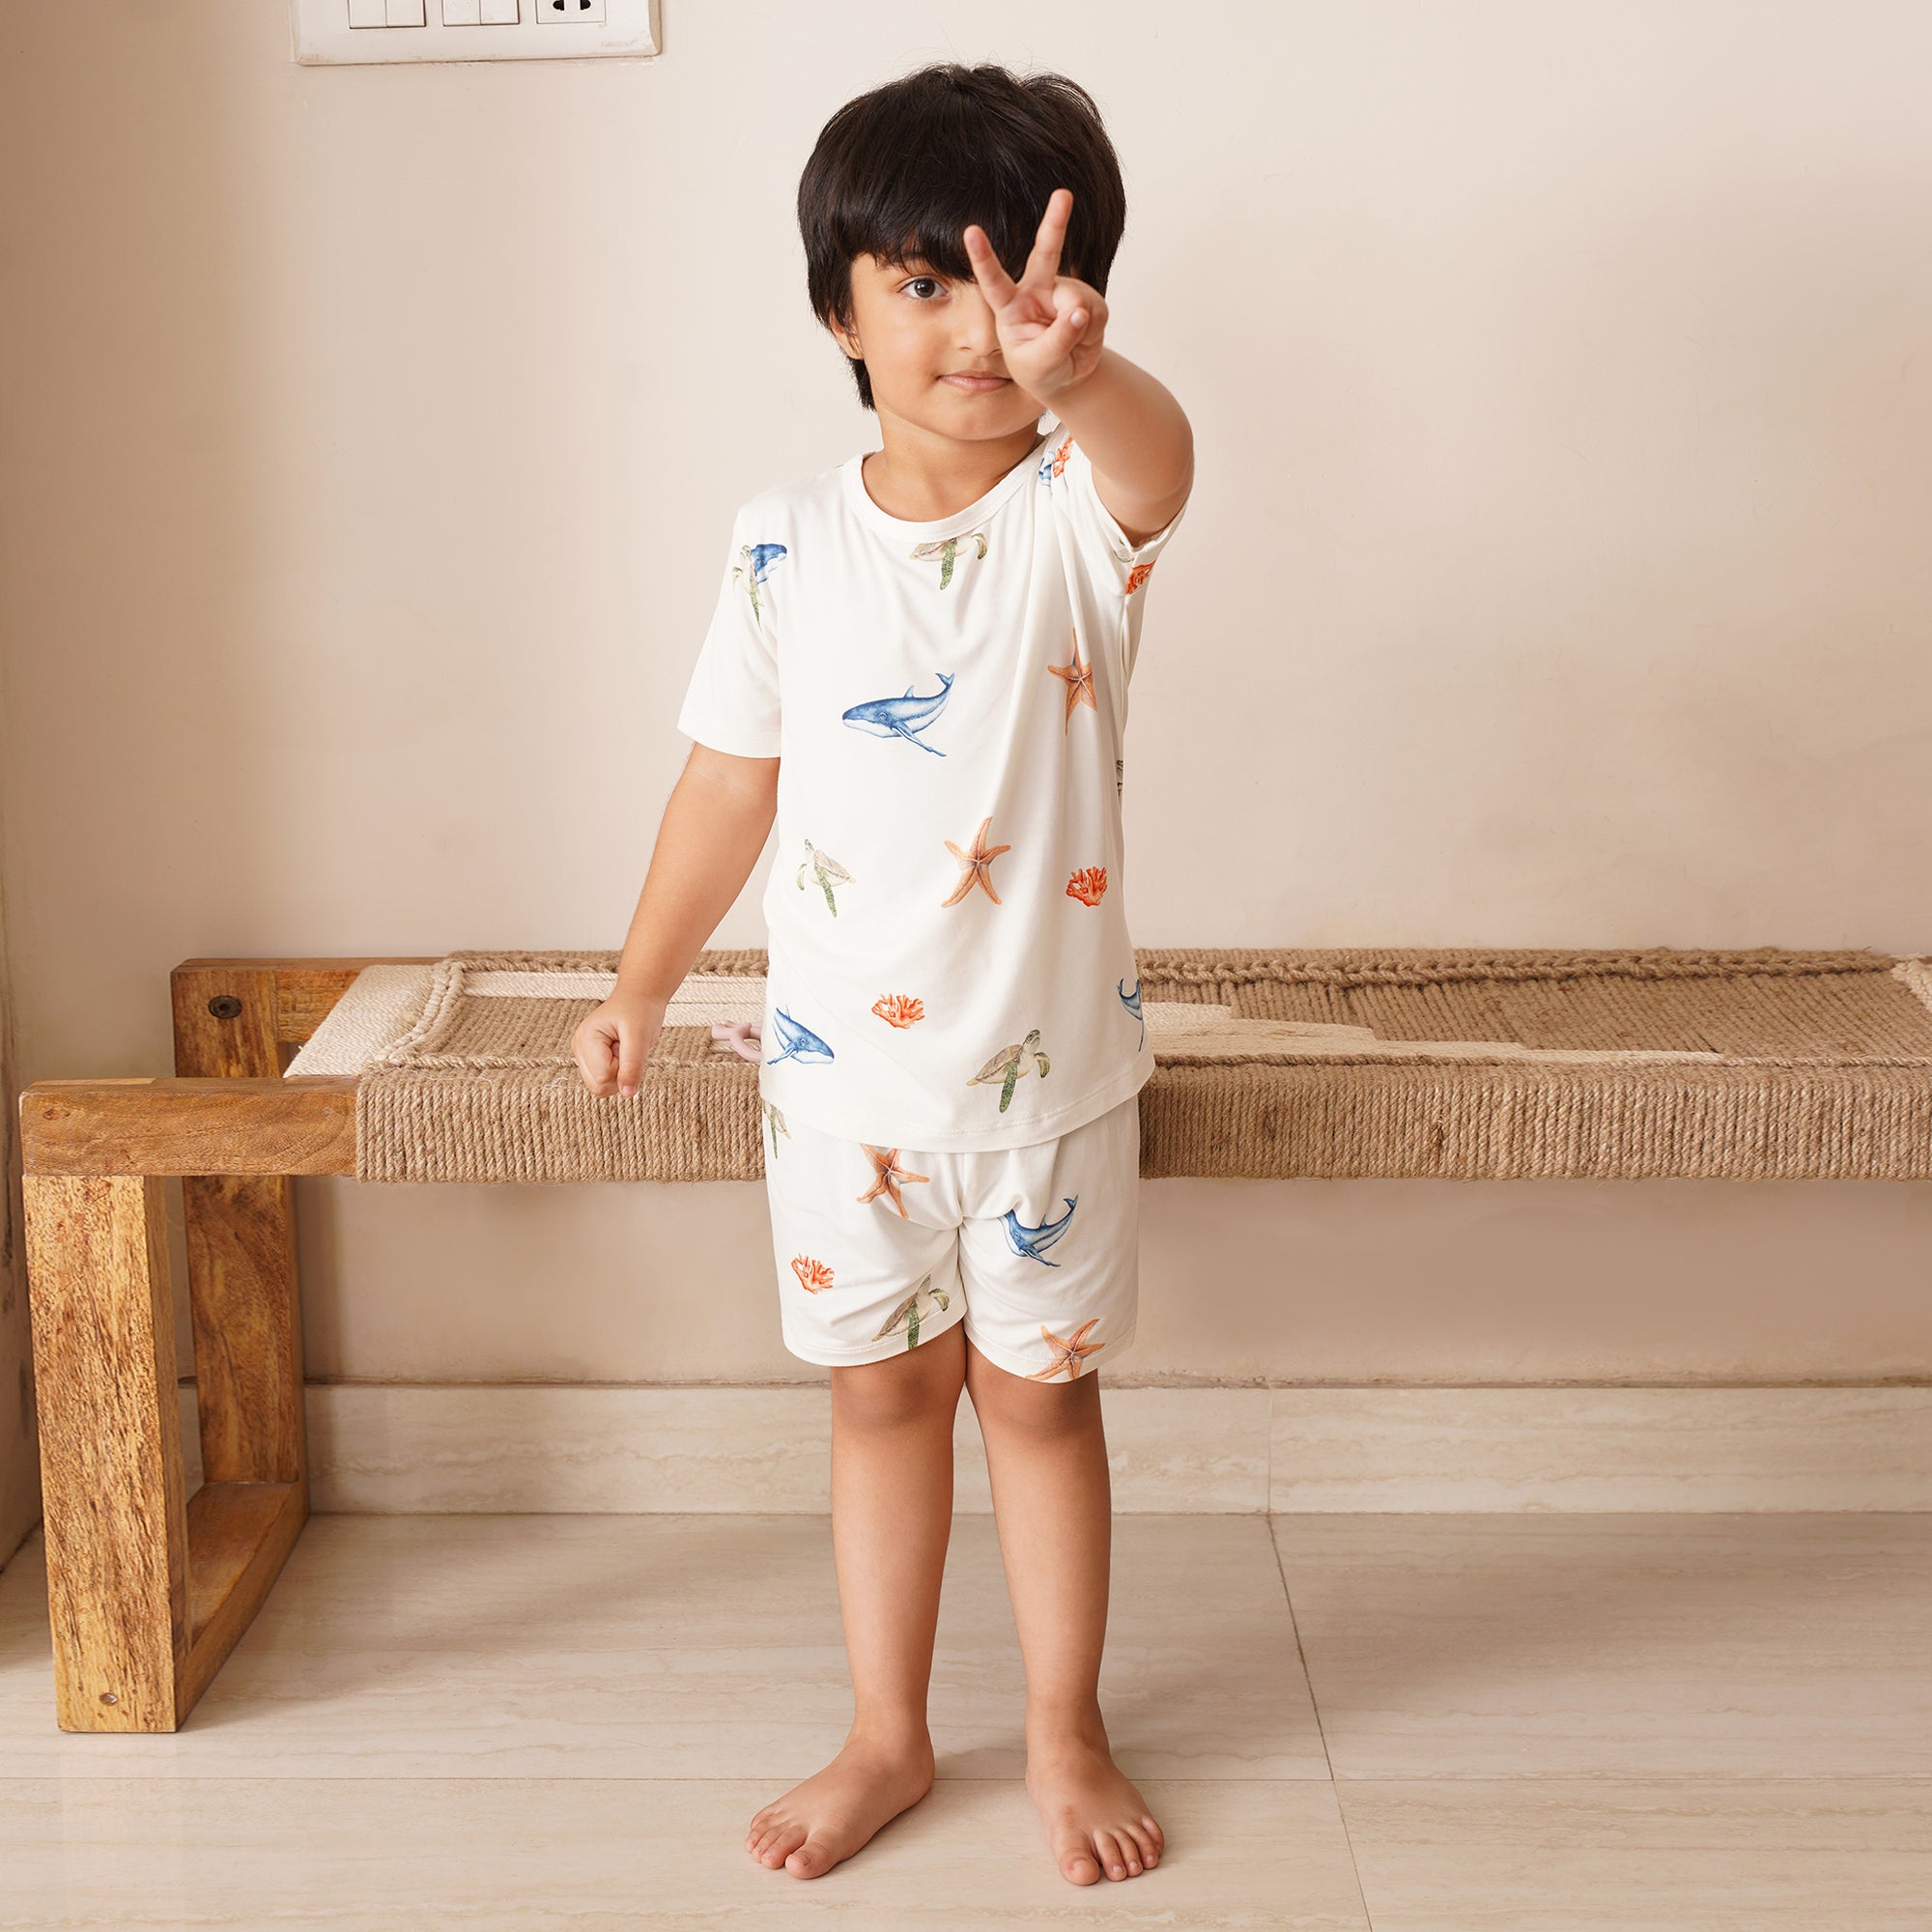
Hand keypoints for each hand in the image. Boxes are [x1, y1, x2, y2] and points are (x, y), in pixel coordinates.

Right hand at [573, 989, 665, 1097]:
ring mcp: (583, 1055)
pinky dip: (620, 1073)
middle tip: (627, 1048)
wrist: (640, 997)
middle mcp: (579, 1048)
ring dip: (621, 1074)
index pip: (603, 1078)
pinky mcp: (591, 1060)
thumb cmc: (640, 1011)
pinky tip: (621, 1053)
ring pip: (601, 1088)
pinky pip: (606, 1082)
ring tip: (624, 1048)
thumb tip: (627, 1094)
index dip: (623, 1068)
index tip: (628, 1045)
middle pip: (599, 1087)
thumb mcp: (640, 1036)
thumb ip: (633, 1066)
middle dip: (620, 1074)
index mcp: (585, 1038)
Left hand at [964, 187, 1107, 401]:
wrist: (1066, 377)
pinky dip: (1094, 330)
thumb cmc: (1039, 370)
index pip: (993, 281)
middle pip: (1046, 253)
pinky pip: (1096, 311)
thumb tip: (1080, 312)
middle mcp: (1036, 290)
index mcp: (1010, 306)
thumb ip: (1057, 341)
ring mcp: (1062, 291)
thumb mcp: (1040, 365)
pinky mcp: (1087, 299)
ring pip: (1077, 300)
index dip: (983, 257)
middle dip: (1056, 222)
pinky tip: (1084, 337)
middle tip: (1063, 195)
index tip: (970, 231)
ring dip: (1080, 328)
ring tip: (1070, 344)